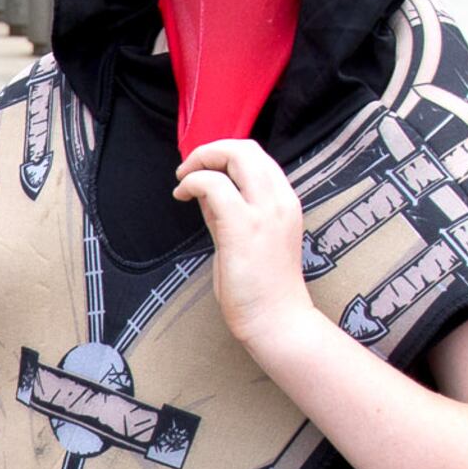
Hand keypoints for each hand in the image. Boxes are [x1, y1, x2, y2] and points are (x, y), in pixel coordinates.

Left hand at [171, 137, 319, 351]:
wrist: (277, 320)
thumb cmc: (262, 287)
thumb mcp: (248, 238)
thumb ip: (229, 212)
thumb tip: (206, 190)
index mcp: (285, 201)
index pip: (258, 156)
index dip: (225, 155)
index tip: (204, 170)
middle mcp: (280, 200)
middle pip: (246, 148)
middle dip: (210, 150)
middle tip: (188, 168)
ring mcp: (265, 212)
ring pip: (235, 156)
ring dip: (200, 161)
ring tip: (183, 180)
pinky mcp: (244, 227)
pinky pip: (214, 186)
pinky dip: (193, 182)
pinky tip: (182, 196)